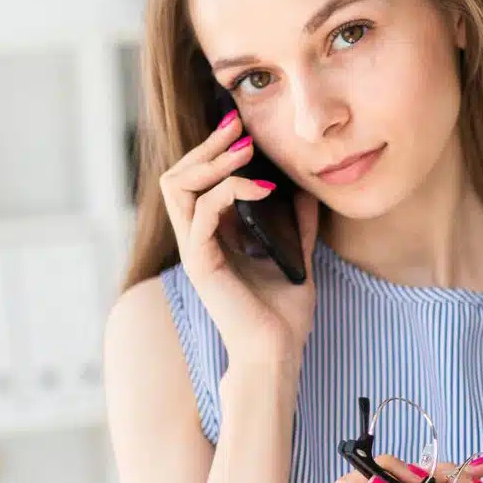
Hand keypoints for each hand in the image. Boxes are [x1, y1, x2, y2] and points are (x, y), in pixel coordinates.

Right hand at [158, 109, 319, 363]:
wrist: (277, 355)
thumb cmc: (282, 316)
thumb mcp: (294, 258)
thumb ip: (295, 226)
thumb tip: (305, 192)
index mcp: (212, 238)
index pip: (196, 181)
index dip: (214, 151)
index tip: (241, 128)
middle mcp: (197, 240)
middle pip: (178, 176)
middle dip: (207, 146)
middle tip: (237, 127)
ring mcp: (195, 251)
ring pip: (177, 186)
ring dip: (211, 161)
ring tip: (244, 153)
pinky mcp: (201, 263)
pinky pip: (201, 212)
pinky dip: (230, 191)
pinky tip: (262, 188)